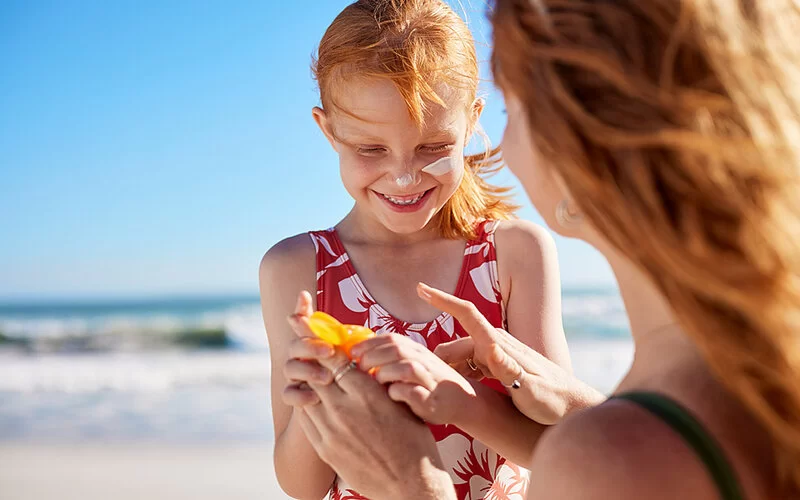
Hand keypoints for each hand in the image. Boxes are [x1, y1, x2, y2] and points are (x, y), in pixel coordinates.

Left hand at [285, 291, 455, 499]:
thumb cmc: (414, 441)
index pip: (333, 358)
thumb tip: (361, 362)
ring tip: (306, 372)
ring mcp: (331, 431)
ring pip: (307, 395)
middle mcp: (345, 409)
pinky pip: (307, 419)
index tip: (305, 323)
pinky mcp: (325, 448)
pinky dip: (308, 405)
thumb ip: (377, 382)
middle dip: (306, 356)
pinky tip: (313, 401)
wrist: (410, 484)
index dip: (317, 339)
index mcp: (367, 393)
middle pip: (315, 373)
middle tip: (297, 341)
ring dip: (306, 383)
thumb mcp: (399, 402)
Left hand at [349, 333, 476, 425]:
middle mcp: (424, 361)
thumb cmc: (428, 384)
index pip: (391, 338)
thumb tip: (357, 356)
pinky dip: (399, 392)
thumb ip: (390, 358)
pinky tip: (390, 396)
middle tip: (358, 369)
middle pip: (396, 349)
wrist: (463, 401)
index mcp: (416, 350)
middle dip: (373, 357)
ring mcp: (429, 380)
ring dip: (385, 373)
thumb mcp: (412, 364)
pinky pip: (413, 393)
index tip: (352, 352)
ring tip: (374, 383)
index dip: (369, 343)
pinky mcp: (432, 401)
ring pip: (406, 367)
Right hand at [418, 282, 604, 424]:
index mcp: (499, 345)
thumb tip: (490, 348)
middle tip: (419, 380)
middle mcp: (496, 344)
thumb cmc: (552, 401)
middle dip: (436, 359)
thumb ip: (509, 370)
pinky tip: (456, 390)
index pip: (467, 314)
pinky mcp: (498, 365)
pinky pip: (469, 365)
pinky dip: (458, 375)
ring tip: (434, 389)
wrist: (571, 407)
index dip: (442, 300)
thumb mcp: (531, 390)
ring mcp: (497, 353)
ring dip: (447, 370)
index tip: (420, 288)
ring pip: (460, 357)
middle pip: (455, 345)